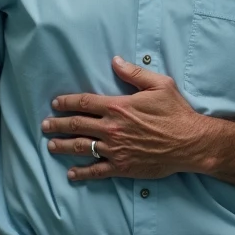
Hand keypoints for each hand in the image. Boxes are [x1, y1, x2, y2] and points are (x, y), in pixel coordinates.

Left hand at [42, 57, 210, 181]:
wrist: (190, 142)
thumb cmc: (176, 112)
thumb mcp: (159, 85)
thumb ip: (134, 73)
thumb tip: (115, 60)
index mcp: (118, 106)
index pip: (84, 102)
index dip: (67, 102)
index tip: (56, 103)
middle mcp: (112, 128)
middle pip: (76, 125)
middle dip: (57, 124)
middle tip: (45, 125)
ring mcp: (115, 150)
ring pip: (81, 147)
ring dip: (63, 146)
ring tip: (50, 145)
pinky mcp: (123, 167)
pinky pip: (97, 171)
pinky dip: (82, 173)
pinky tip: (71, 173)